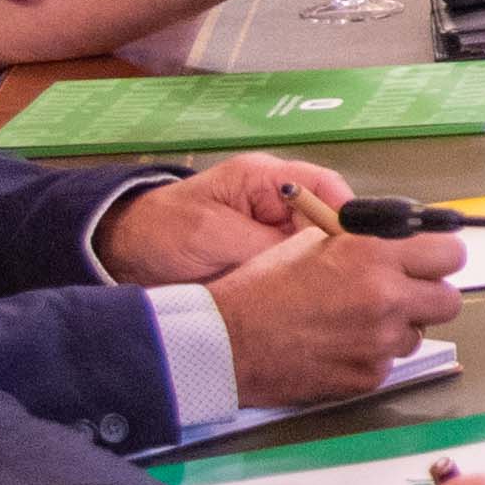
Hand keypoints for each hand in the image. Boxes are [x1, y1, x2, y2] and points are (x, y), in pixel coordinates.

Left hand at [100, 154, 357, 288]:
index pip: (326, 187)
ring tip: (328, 296)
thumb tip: (307, 263)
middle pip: (330, 222)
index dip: (348, 215)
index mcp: (267, 180)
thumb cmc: (161, 231)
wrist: (125, 257)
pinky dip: (305, 287)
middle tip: (344, 281)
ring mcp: (274, 234)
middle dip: (339, 250)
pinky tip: (308, 305)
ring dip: (322, 272)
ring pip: (319, 250)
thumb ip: (261, 245)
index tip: (359, 246)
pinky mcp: (267, 261)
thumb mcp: (211, 234)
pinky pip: (298, 271)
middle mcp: (279, 204)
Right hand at [212, 217, 465, 404]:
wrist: (229, 341)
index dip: (438, 257)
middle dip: (430, 295)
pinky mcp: (369, 376)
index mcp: (373, 256)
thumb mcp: (313, 242)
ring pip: (419, 333)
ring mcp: (379, 342)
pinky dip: (373, 353)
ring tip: (358, 319)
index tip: (430, 261)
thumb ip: (365, 241)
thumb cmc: (261, 290)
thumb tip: (399, 241)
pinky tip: (341, 343)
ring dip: (398, 326)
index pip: (450, 253)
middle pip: (449, 300)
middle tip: (405, 293)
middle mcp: (385, 298)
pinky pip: (389, 361)